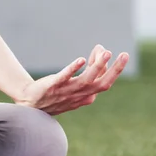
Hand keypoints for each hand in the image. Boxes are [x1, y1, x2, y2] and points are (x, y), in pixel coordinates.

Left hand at [14, 45, 128, 114]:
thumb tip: (101, 52)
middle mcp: (79, 95)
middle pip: (102, 84)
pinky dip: (73, 69)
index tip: (110, 52)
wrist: (30, 104)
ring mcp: (67, 91)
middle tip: (125, 55)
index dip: (110, 67)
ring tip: (106, 52)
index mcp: (86, 96)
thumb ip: (89, 69)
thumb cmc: (56, 94)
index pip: (104, 81)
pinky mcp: (53, 86)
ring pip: (87, 81)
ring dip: (98, 67)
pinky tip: (81, 59)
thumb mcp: (76, 84)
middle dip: (115, 70)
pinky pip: (64, 78)